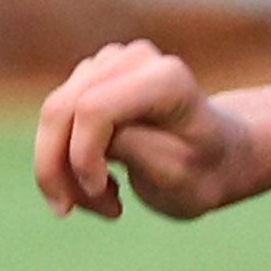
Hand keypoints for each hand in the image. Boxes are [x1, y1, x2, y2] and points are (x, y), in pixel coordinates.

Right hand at [34, 36, 270, 219]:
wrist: (218, 157)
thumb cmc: (203, 172)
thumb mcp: (176, 177)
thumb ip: (132, 148)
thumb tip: (82, 128)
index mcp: (167, 80)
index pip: (94, 109)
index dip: (82, 157)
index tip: (106, 199)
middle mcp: (136, 59)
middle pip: (60, 109)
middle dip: (54, 167)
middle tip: (69, 211)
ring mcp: (111, 61)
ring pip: (52, 116)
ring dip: (60, 168)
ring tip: (103, 202)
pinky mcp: (93, 74)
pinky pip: (56, 117)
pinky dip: (64, 157)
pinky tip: (99, 183)